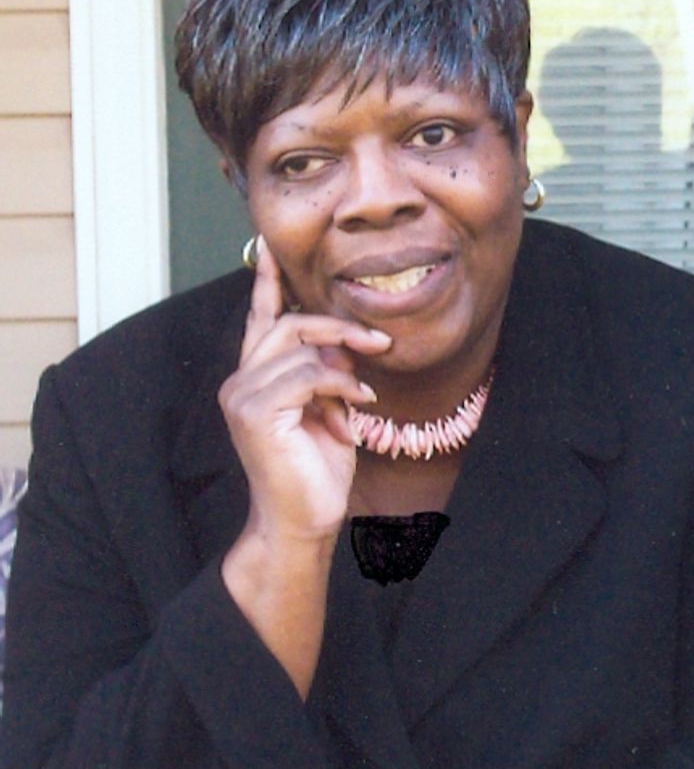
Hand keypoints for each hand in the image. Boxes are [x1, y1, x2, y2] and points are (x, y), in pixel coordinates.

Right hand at [219, 238, 391, 541]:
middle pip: (289, 324)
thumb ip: (326, 371)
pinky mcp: (254, 411)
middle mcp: (240, 380)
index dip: (267, 283)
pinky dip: (340, 386)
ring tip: (362, 398)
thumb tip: (344, 343)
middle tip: (378, 342)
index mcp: (255, 377)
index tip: (267, 248)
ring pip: (300, 348)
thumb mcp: (329, 409)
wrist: (304, 520)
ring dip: (344, 367)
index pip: (261, 319)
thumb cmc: (316, 470)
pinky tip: (357, 406)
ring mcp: (242, 395)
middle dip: (337, 327)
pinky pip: (307, 374)